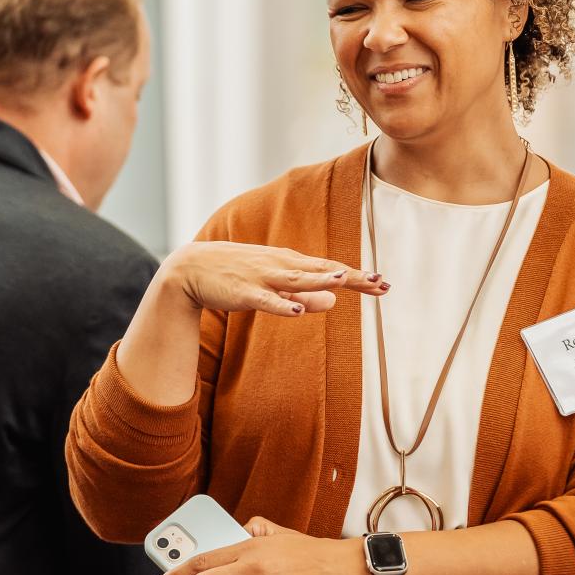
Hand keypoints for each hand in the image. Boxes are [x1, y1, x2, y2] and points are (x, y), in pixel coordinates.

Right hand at [161, 242, 388, 317]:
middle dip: (352, 277)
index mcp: (291, 264)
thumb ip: (304, 294)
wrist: (190, 269)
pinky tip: (298, 311)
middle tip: (381, 283)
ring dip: (321, 280)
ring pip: (297, 279)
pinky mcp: (244, 292)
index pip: (331, 269)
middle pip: (322, 270)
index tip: (384, 285)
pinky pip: (265, 301)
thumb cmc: (236, 275)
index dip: (357, 278)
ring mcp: (262, 277)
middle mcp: (281, 266)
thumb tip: (333, 301)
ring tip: (345, 281)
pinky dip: (282, 304)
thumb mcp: (275, 286)